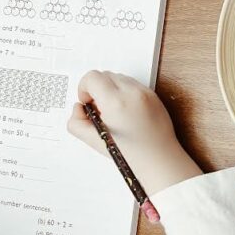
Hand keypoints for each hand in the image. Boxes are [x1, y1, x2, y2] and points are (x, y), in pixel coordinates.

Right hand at [67, 71, 201, 194]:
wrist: (159, 159)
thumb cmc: (130, 154)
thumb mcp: (93, 140)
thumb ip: (76, 121)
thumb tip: (79, 107)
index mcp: (116, 102)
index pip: (92, 77)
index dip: (84, 89)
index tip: (88, 103)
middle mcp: (133, 93)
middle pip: (105, 75)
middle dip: (97, 90)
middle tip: (100, 111)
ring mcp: (145, 93)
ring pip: (120, 78)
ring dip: (112, 90)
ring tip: (114, 113)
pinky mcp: (154, 96)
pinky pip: (133, 85)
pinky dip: (125, 94)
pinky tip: (126, 113)